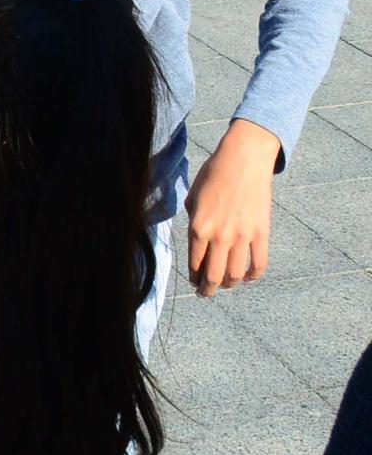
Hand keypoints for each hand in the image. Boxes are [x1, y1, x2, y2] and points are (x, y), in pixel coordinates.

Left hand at [185, 118, 278, 295]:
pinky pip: (259, 264)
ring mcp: (242, 237)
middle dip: (209, 289)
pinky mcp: (262, 234)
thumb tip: (198, 241)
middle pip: (214, 275)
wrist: (243, 161)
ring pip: (236, 274)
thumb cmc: (214, 174)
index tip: (194, 283)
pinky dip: (253, 275)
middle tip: (206, 293)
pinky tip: (248, 278)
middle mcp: (219, 236)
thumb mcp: (193, 197)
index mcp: (198, 226)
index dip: (194, 277)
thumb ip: (194, 222)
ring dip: (229, 284)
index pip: (194, 263)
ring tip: (226, 285)